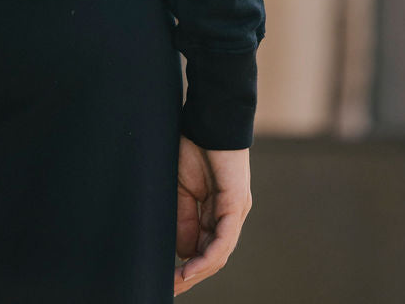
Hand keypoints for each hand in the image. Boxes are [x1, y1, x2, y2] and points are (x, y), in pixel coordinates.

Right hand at [174, 137, 251, 294]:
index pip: (205, 247)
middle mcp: (229, 214)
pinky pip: (224, 238)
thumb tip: (183, 252)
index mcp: (217, 210)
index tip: (168, 279)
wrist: (208, 117)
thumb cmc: (194, 146)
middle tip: (171, 288)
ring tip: (178, 282)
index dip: (188, 266)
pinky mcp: (236, 202)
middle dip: (192, 275)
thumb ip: (184, 218)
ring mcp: (235, 210)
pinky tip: (192, 267)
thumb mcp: (182, 189)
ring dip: (198, 271)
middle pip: (214, 256)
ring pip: (220, 252)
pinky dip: (208, 255)